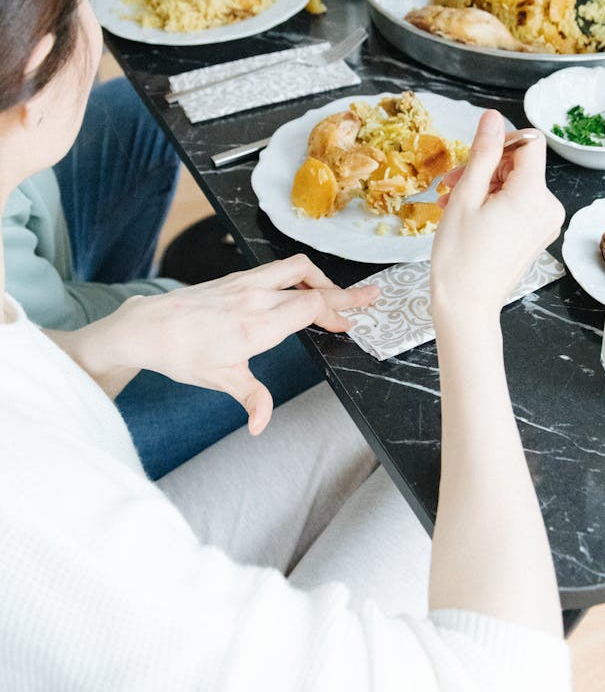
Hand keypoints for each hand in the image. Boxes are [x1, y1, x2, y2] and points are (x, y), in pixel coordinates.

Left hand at [91, 256, 377, 434]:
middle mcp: (255, 297)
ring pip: (294, 267)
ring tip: (332, 294)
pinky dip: (296, 276)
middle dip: (343, 292)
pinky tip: (297, 290)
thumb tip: (261, 425)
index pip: (311, 306)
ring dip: (319, 278)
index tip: (350, 324)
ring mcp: (245, 282)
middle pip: (311, 283)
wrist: (148, 326)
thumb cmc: (181, 354)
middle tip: (369, 297)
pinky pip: (276, 268)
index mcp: (257, 324)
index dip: (337, 312)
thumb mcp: (220, 380)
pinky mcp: (236, 277)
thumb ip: (252, 399)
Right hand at [431, 111, 563, 320]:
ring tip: (450, 201)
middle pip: (520, 164)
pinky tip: (465, 213)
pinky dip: (492, 203)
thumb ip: (482, 152)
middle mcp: (548, 207)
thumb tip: (493, 118)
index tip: (473, 157)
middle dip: (485, 167)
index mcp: (533, 195)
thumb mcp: (466, 195)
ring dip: (483, 186)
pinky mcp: (537, 234)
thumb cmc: (460, 256)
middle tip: (449, 184)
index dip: (501, 141)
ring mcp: (545, 223)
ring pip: (515, 184)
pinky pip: (517, 204)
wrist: (466, 306)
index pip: (529, 143)